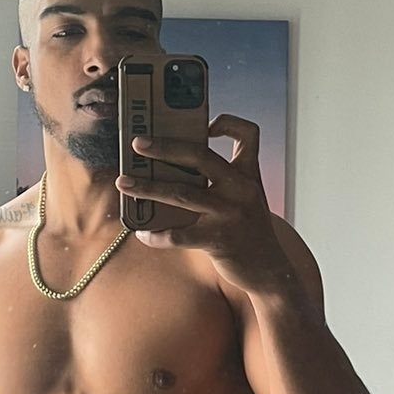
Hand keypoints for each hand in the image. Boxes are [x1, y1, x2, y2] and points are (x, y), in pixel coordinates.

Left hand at [118, 114, 294, 297]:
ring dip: (147, 187)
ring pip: (180, 193)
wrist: (269, 269)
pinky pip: (177, 235)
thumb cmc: (249, 230)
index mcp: (249, 174)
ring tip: (124, 183)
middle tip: (138, 144)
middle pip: (200, 156)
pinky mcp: (218, 239)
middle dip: (164, 147)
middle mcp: (241, 189)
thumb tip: (171, 171)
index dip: (228, 123)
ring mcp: (230, 214)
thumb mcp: (245, 198)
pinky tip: (142, 233)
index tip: (207, 125)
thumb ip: (222, 181)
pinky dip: (155, 234)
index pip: (248, 134)